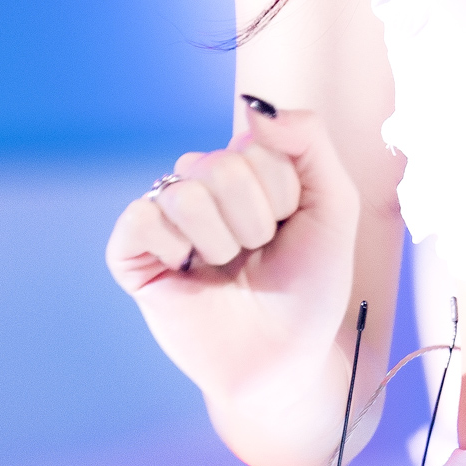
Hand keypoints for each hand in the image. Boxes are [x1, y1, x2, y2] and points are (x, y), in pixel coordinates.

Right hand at [105, 107, 361, 411]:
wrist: (284, 360)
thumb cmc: (308, 285)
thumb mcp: (333, 206)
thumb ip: (308, 141)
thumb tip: (252, 104)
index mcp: (245, 166)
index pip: (258, 143)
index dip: (287, 194)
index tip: (290, 228)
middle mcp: (200, 184)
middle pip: (220, 166)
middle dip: (257, 220)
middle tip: (258, 253)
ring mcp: (165, 218)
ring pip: (185, 192)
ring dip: (223, 241)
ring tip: (227, 267)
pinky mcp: (133, 254)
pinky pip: (142, 219)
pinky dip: (176, 248)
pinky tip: (188, 270)